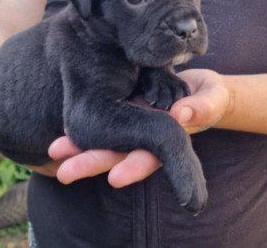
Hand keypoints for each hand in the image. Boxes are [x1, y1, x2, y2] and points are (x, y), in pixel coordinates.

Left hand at [31, 68, 229, 185]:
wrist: (196, 86)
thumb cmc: (208, 96)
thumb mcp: (211, 98)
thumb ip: (202, 106)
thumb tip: (181, 116)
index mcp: (166, 141)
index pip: (148, 158)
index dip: (133, 168)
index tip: (115, 180)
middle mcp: (143, 138)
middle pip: (116, 154)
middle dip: (92, 162)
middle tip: (65, 172)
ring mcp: (130, 124)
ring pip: (103, 139)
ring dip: (79, 146)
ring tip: (55, 150)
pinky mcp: (122, 109)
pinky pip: (100, 120)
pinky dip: (80, 127)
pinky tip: (60, 130)